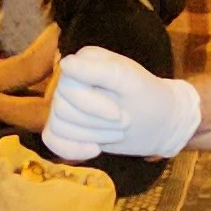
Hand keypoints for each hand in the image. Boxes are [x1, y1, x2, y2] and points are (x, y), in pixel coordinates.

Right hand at [38, 49, 201, 161]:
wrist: (159, 125)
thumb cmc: (150, 99)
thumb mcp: (131, 83)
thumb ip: (100, 70)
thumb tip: (65, 64)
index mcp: (86, 60)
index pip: (68, 84)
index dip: (91, 105)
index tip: (119, 114)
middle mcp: (70, 78)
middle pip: (62, 108)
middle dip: (95, 123)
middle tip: (124, 123)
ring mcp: (65, 101)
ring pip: (58, 125)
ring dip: (91, 135)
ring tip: (117, 133)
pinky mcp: (65, 124)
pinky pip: (51, 139)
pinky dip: (71, 149)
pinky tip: (95, 150)